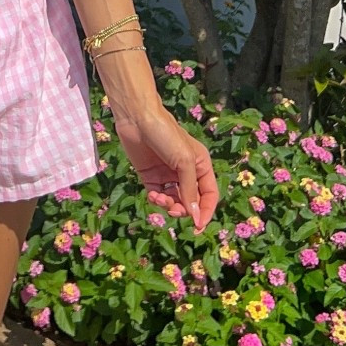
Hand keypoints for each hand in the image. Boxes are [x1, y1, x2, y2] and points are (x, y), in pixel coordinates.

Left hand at [110, 96, 219, 230]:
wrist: (137, 118)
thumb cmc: (166, 134)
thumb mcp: (184, 161)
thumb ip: (190, 189)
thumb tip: (195, 216)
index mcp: (201, 165)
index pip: (209, 195)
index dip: (205, 211)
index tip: (198, 226)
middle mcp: (186, 172)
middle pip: (191, 201)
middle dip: (184, 210)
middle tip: (174, 211)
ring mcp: (168, 175)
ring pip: (174, 201)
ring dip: (169, 206)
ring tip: (160, 200)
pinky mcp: (151, 176)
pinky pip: (158, 196)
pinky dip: (156, 200)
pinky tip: (153, 196)